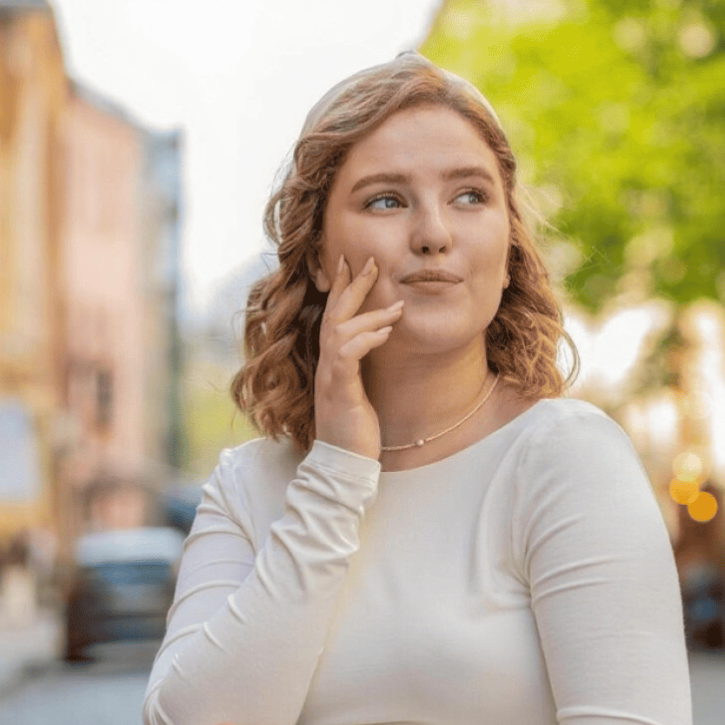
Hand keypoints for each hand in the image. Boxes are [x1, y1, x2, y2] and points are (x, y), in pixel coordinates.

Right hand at [314, 255, 403, 458]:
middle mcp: (327, 365)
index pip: (335, 318)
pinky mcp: (340, 391)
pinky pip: (347, 355)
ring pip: (341, 331)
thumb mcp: (362, 392)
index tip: (351, 263)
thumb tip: (379, 345)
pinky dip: (366, 339)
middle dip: (351, 286)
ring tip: (397, 307)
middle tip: (368, 260)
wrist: (345, 463)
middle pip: (334, 314)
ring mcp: (330, 377)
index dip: (341, 289)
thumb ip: (363, 369)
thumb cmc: (356, 431)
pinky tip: (386, 333)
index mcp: (333, 364)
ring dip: (370, 314)